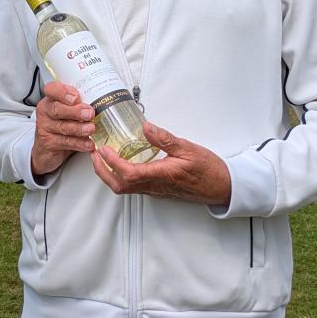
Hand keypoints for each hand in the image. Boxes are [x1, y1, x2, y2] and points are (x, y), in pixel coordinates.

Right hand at [30, 81, 95, 176]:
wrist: (50, 147)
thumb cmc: (64, 123)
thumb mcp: (71, 110)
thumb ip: (80, 103)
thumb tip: (100, 102)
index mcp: (51, 99)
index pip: (52, 89)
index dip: (62, 92)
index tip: (75, 97)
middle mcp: (46, 111)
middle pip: (57, 109)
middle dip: (75, 112)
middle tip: (89, 114)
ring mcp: (45, 128)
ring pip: (62, 127)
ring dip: (79, 128)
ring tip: (91, 129)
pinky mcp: (48, 143)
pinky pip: (65, 142)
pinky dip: (79, 143)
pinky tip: (88, 144)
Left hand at [92, 121, 231, 206]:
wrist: (223, 187)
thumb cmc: (209, 170)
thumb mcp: (188, 148)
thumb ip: (165, 138)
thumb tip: (146, 127)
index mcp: (162, 175)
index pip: (128, 173)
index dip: (111, 163)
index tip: (102, 149)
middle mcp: (155, 186)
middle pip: (119, 186)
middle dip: (102, 171)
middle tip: (94, 154)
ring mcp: (156, 191)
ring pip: (125, 188)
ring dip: (109, 174)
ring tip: (102, 157)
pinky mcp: (158, 190)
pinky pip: (134, 187)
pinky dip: (120, 176)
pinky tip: (120, 163)